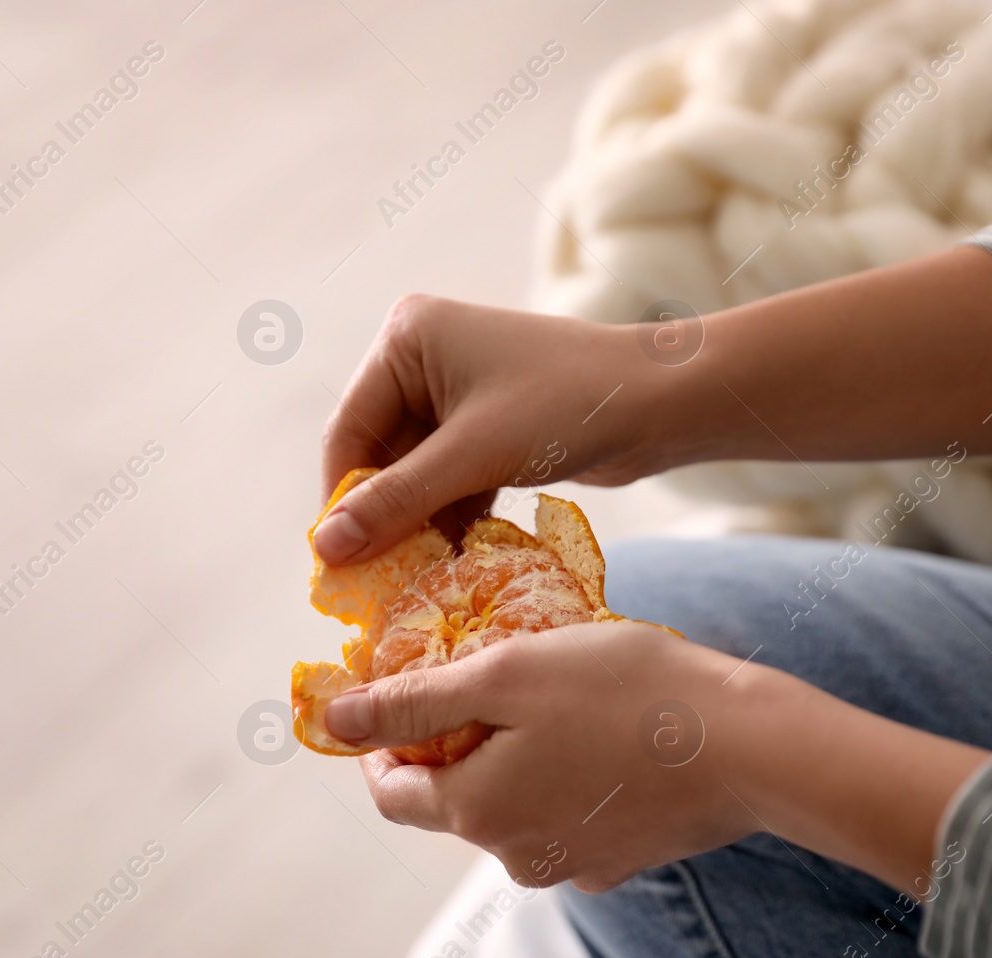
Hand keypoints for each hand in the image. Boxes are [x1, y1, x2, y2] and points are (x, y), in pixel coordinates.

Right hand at [316, 296, 678, 565]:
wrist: (665, 404)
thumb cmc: (568, 406)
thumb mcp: (473, 456)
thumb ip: (396, 501)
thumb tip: (326, 550)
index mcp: (406, 339)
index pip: (349, 432)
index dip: (340, 502)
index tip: (335, 567)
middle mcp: (423, 358)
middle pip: (380, 456)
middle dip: (383, 518)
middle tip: (372, 585)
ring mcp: (457, 392)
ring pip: (416, 474)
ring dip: (417, 526)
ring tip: (411, 585)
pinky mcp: (488, 426)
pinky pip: (450, 479)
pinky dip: (450, 519)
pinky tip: (451, 564)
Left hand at [328, 621, 760, 891]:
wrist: (751, 748)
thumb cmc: (625, 695)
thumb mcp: (507, 673)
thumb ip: (415, 701)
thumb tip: (336, 720)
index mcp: (477, 812)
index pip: (393, 793)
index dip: (381, 746)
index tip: (396, 696)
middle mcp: (517, 856)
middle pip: (456, 800)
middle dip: (456, 742)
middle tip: (486, 674)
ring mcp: (575, 866)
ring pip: (516, 807)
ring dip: (514, 757)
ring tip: (552, 695)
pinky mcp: (624, 859)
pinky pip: (569, 815)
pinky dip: (565, 777)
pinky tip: (601, 730)